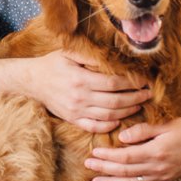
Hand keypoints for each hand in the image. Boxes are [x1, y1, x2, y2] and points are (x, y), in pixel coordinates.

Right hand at [32, 48, 150, 132]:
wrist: (32, 81)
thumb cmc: (52, 64)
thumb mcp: (70, 53)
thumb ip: (91, 56)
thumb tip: (113, 59)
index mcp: (81, 78)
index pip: (114, 83)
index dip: (132, 83)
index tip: (144, 80)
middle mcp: (80, 97)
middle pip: (115, 101)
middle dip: (136, 97)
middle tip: (149, 93)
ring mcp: (76, 111)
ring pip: (109, 115)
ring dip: (127, 111)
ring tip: (139, 104)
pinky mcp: (72, 119)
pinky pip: (94, 126)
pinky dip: (109, 126)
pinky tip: (119, 120)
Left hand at [86, 117, 180, 180]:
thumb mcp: (166, 124)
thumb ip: (143, 131)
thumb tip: (122, 137)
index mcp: (157, 152)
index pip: (126, 156)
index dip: (108, 155)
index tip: (94, 152)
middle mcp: (158, 168)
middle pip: (125, 171)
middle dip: (104, 169)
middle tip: (88, 165)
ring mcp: (162, 177)